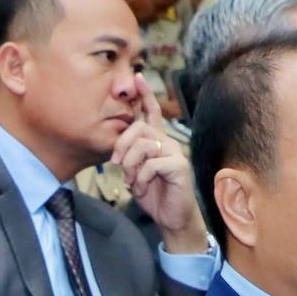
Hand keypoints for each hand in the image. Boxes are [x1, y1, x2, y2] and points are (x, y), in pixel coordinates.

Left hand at [108, 85, 204, 249]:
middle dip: (122, 145)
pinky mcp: (179, 166)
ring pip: (143, 145)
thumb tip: (118, 151)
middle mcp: (167, 142)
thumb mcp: (135, 173)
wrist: (171, 218)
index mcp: (157, 141)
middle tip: (117, 164)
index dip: (145, 95)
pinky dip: (141, 179)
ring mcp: (175, 153)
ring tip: (132, 181)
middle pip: (139, 128)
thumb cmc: (154, 194)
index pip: (151, 112)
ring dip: (131, 165)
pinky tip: (142, 188)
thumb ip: (129, 156)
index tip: (137, 78)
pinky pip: (152, 164)